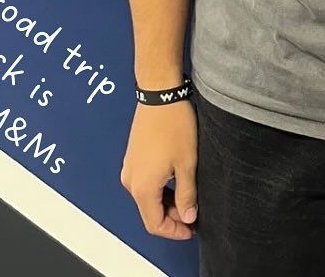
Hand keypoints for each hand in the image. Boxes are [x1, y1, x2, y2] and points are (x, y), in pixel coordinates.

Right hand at [120, 100, 198, 239]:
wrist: (159, 93)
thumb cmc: (174, 125)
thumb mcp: (187, 163)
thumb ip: (187, 195)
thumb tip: (188, 217)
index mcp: (142, 187)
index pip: (154, 224)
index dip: (174, 231)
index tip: (191, 229)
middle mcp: (130, 180)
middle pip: (149, 211)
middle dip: (172, 217)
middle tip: (194, 214)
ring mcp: (130, 167)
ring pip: (147, 197)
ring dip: (166, 202)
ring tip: (189, 197)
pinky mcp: (133, 156)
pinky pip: (144, 181)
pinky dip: (160, 188)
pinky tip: (176, 180)